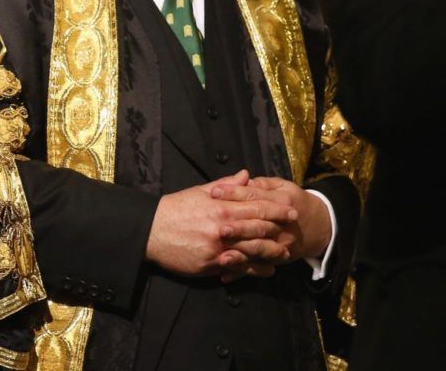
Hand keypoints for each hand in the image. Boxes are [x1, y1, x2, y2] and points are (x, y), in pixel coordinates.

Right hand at [145, 171, 296, 277]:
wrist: (151, 231)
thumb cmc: (176, 209)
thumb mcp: (200, 192)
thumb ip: (226, 185)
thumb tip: (246, 175)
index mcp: (221, 207)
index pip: (256, 206)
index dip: (276, 209)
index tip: (291, 209)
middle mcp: (222, 228)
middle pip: (259, 229)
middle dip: (279, 229)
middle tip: (295, 229)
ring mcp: (218, 248)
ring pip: (252, 250)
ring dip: (271, 252)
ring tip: (285, 252)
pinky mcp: (210, 265)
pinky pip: (237, 268)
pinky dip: (254, 269)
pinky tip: (265, 270)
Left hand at [211, 177, 331, 263]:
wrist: (318, 225)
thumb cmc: (294, 201)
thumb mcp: (282, 186)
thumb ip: (263, 184)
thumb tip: (244, 180)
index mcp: (282, 200)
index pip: (255, 196)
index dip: (234, 193)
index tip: (214, 191)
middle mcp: (282, 224)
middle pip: (257, 225)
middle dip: (238, 227)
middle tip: (218, 228)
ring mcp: (280, 244)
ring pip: (259, 249)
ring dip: (240, 253)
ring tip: (222, 255)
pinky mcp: (276, 259)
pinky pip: (258, 268)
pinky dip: (241, 272)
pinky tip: (225, 274)